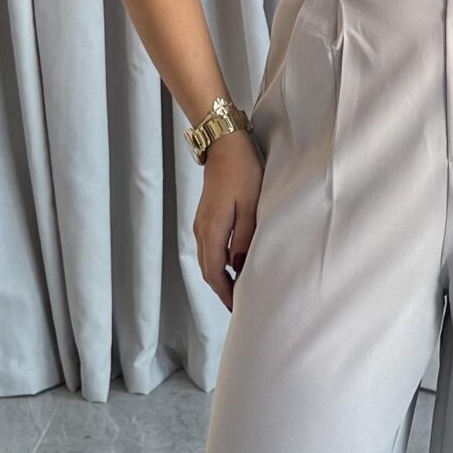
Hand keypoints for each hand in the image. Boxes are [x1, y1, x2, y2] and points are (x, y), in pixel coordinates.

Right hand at [194, 129, 262, 310]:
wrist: (225, 146)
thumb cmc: (243, 171)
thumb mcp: (251, 206)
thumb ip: (245, 238)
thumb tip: (238, 266)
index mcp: (212, 230)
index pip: (214, 272)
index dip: (225, 292)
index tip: (237, 306)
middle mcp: (202, 230)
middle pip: (207, 270)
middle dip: (222, 289)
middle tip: (239, 304)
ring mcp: (201, 223)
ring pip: (207, 259)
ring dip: (219, 276)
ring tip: (238, 288)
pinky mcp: (206, 217)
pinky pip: (209, 247)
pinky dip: (218, 262)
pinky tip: (232, 264)